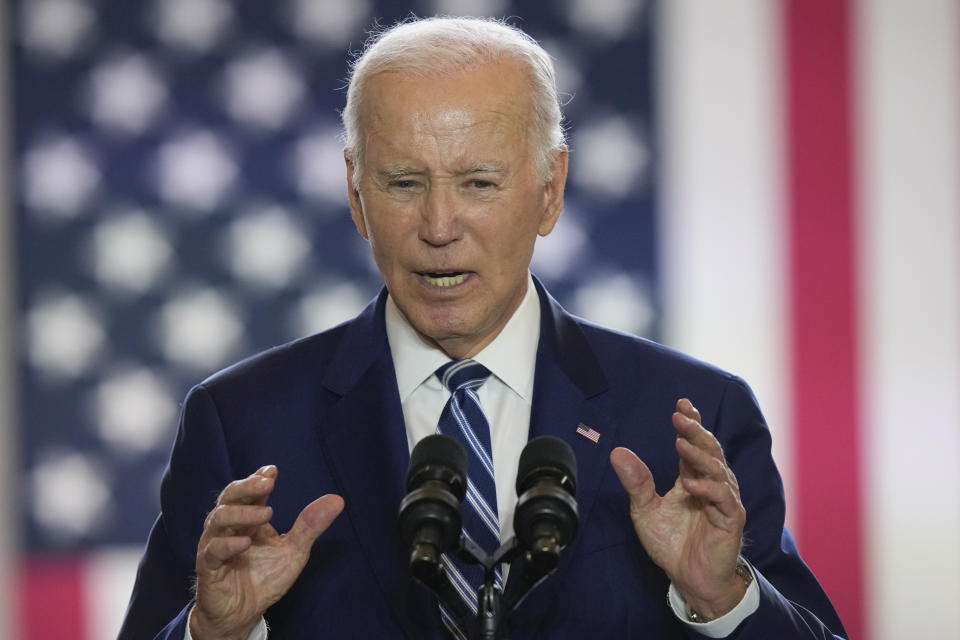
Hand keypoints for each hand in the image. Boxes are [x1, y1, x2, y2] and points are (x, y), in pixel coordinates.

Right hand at [190, 465, 343, 639]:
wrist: (244, 613)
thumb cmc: (264, 578)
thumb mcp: (294, 550)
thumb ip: (310, 525)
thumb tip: (337, 500)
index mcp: (248, 519)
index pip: (249, 491)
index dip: (258, 478)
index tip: (273, 470)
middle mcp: (229, 527)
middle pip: (230, 497)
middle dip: (247, 487)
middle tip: (267, 482)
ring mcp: (216, 545)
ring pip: (218, 519)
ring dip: (242, 513)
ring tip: (267, 512)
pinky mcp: (209, 567)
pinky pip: (212, 550)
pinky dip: (228, 544)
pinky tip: (246, 543)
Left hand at [610, 398, 745, 619]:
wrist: (688, 578)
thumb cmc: (671, 543)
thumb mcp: (645, 510)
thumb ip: (636, 482)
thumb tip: (617, 451)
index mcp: (692, 477)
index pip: (694, 444)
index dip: (691, 424)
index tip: (681, 404)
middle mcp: (711, 484)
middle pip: (709, 450)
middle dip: (696, 431)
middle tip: (680, 416)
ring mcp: (723, 501)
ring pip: (717, 470)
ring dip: (699, 455)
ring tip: (680, 443)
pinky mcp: (730, 520)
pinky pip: (722, 499)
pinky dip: (707, 489)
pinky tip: (690, 483)